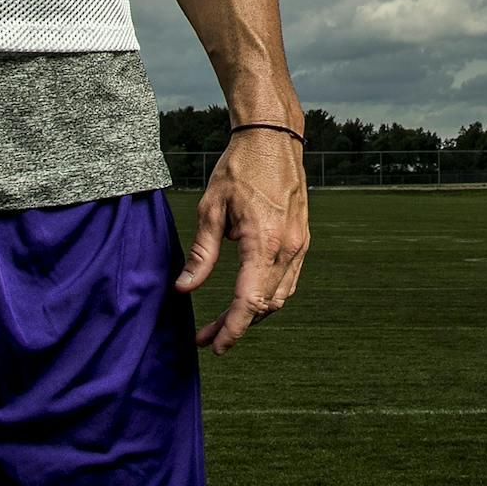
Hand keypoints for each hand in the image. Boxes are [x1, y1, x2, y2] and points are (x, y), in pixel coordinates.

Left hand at [173, 129, 308, 354]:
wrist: (273, 138)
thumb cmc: (239, 168)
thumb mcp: (211, 207)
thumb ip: (201, 252)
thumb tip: (184, 288)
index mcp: (265, 243)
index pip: (248, 301)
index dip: (231, 329)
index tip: (213, 347)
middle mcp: (289, 250)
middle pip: (265, 305)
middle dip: (237, 326)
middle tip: (206, 335)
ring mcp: (300, 246)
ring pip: (280, 297)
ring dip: (254, 313)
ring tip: (223, 321)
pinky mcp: (302, 240)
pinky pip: (288, 280)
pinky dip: (268, 295)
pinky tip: (247, 297)